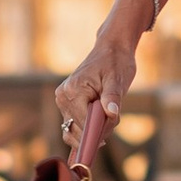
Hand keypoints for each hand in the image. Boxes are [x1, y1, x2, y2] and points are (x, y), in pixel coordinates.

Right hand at [56, 8, 143, 140]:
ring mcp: (62, 101)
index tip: (115, 120)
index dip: (101, 128)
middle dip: (98, 130)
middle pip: (78, 130)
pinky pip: (73, 126)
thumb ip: (113, 99)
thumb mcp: (118, 80)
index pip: (84, 123)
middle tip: (113, 115)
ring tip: (107, 113)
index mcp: (73, 90)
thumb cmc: (116, 63)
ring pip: (74, 131)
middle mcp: (63, 96)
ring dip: (93, 130)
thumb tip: (111, 113)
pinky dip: (87, 128)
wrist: (111, 49)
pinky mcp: (65, 104)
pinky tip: (99, 120)